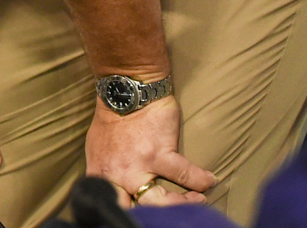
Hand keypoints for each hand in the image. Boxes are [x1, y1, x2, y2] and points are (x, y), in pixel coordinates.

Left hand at [84, 94, 214, 208]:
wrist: (127, 91)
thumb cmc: (112, 119)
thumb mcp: (97, 149)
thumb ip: (106, 171)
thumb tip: (110, 187)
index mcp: (101, 172)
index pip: (108, 202)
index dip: (122, 211)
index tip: (139, 213)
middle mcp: (117, 173)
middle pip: (132, 208)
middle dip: (149, 215)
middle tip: (167, 215)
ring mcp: (139, 164)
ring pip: (160, 201)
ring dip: (180, 204)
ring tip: (196, 201)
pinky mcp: (160, 152)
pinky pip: (185, 174)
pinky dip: (200, 180)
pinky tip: (209, 180)